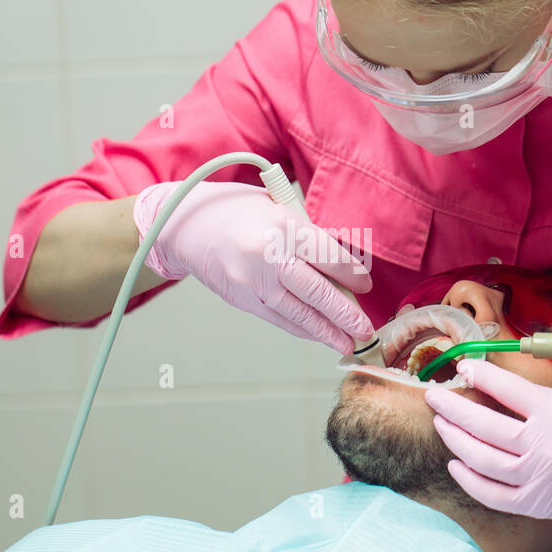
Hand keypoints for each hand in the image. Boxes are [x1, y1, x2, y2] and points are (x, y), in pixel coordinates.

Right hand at [132, 180, 374, 352]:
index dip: (352, 275)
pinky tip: (319, 335)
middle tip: (366, 330)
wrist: (186, 225)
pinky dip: (302, 328)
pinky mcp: (242, 299)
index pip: (328, 256)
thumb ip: (305, 235)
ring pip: (299, 313)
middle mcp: (269, 256)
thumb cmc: (237, 211)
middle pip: (318, 291)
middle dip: (346, 314)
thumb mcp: (277, 208)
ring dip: (327, 331)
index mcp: (283, 226)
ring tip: (348, 343)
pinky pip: (279, 318)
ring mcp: (253, 282)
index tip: (366, 286)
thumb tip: (340, 267)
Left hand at [423, 359, 551, 531]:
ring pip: (482, 459)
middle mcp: (547, 447)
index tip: (462, 367)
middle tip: (435, 398)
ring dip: (455, 440)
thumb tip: (487, 384)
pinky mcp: (535, 504)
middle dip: (453, 409)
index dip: (480, 376)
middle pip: (485, 426)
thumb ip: (531, 397)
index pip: (508, 390)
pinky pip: (491, 495)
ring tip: (442, 424)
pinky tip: (455, 463)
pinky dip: (469, 480)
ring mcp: (539, 479)